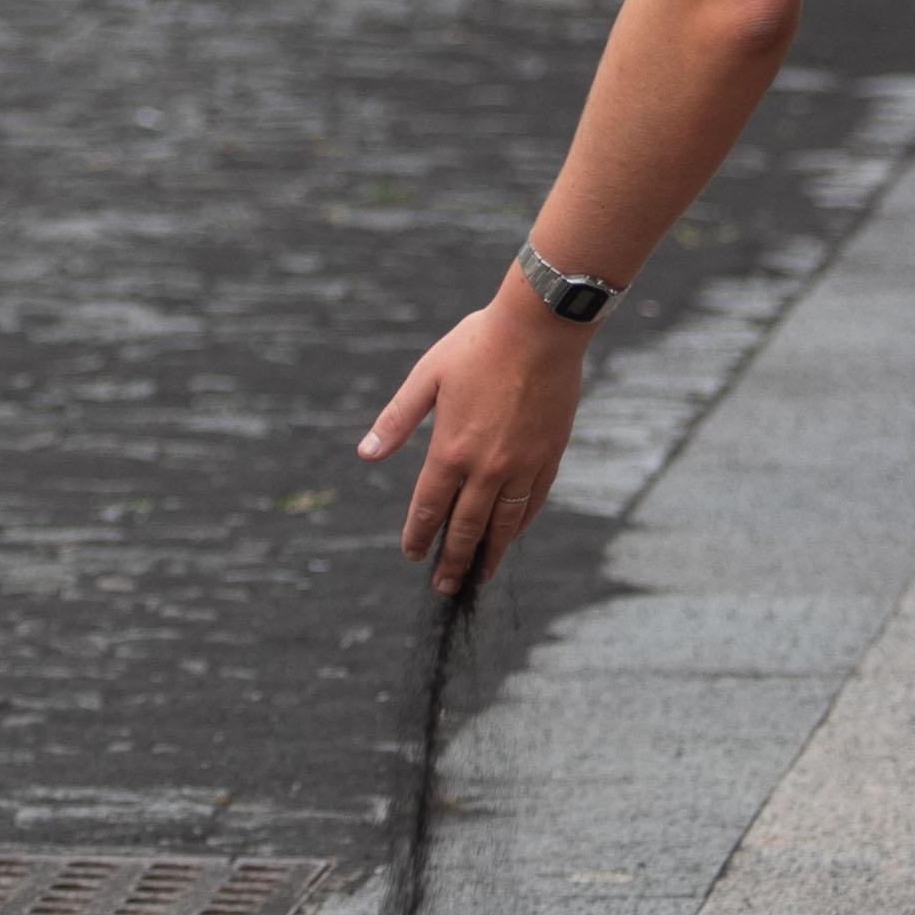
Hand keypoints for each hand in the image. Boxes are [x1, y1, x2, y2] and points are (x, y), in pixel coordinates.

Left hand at [359, 288, 589, 592]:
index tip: (413, 556)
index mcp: (451, 450)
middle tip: (444, 586)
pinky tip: (512, 534)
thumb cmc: (479, 344)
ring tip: (479, 575)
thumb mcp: (428, 376)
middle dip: (453, 560)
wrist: (541, 328)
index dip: (419, 536)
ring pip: (504, 524)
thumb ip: (397, 420)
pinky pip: (532, 502)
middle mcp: (487, 468)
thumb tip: (365, 454)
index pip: (429, 507)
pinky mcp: (549, 456)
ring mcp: (522, 466)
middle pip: (467, 528)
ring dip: (489, 554)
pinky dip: (520, 524)